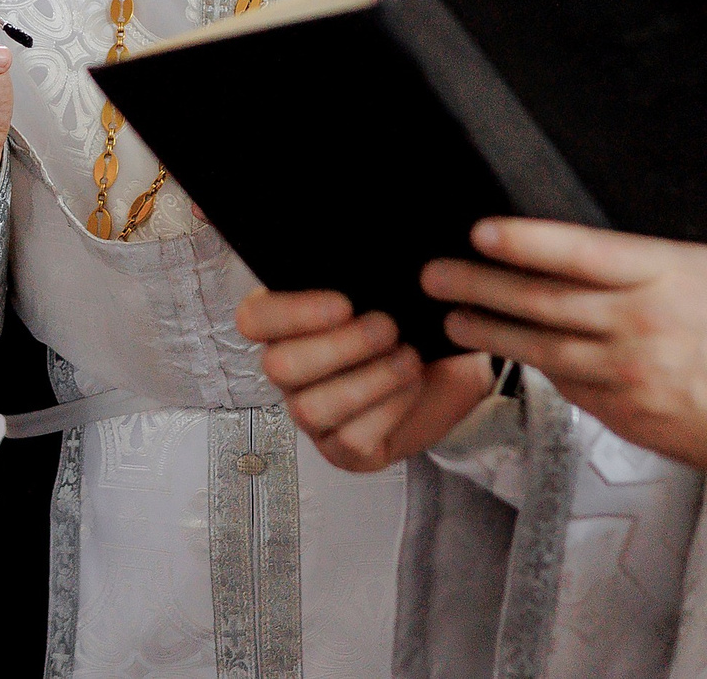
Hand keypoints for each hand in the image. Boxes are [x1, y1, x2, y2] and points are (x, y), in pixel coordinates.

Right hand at [235, 290, 494, 473]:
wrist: (453, 371)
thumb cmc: (414, 324)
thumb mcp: (395, 290)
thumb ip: (375, 273)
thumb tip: (372, 256)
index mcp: (287, 324)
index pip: (253, 318)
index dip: (290, 313)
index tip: (344, 304)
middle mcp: (289, 371)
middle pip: (277, 366)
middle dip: (338, 346)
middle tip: (389, 328)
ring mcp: (312, 415)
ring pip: (310, 408)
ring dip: (368, 381)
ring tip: (409, 358)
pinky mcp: (343, 450)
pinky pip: (349, 438)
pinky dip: (388, 409)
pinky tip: (413, 386)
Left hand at [423, 219, 706, 472]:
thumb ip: (647, 260)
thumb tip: (586, 247)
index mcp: (663, 277)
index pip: (579, 253)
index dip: (525, 241)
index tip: (481, 233)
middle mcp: (637, 324)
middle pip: (542, 301)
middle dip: (480, 286)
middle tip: (436, 275)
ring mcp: (626, 373)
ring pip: (540, 348)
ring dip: (489, 333)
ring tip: (453, 319)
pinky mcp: (621, 412)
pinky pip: (566, 385)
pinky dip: (534, 368)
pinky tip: (507, 355)